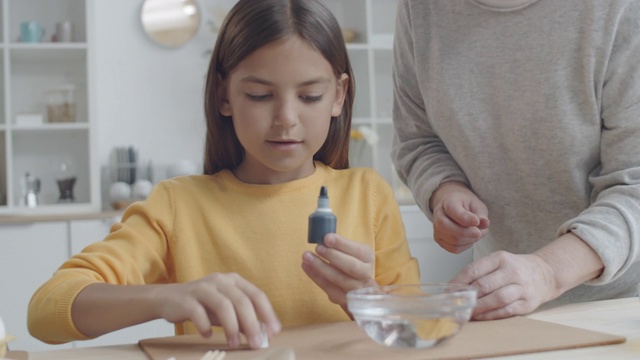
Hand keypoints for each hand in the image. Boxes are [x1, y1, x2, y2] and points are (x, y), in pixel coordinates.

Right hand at [153, 273, 280, 348]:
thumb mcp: (225, 311)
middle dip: (251, 324)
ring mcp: (202, 288)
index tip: (274, 331)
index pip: (257, 295)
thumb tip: (263, 334)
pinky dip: (205, 326)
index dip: (267, 313)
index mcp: (234, 281)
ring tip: (234, 343)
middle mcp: (220, 281)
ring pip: (223, 305)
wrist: (168, 299)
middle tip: (256, 343)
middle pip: (241, 301)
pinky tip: (208, 335)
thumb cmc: (203, 306)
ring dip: (231, 327)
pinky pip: (198, 312)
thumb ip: (242, 319)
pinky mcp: (186, 299)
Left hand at [301, 234, 376, 313]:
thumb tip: (322, 236)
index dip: (342, 244)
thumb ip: (339, 245)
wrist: (356, 289)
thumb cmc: (349, 263)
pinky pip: (330, 289)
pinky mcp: (345, 300)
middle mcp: (366, 274)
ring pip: (340, 279)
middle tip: (318, 247)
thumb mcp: (350, 252)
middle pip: (352, 267)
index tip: (327, 237)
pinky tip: (306, 266)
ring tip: (307, 256)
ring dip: (321, 267)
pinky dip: (316, 277)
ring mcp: (356, 289)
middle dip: (333, 256)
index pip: (359, 251)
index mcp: (368, 258)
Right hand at [430, 181, 489, 252]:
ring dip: (470, 240)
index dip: (465, 218)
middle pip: (446, 227)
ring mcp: (437, 229)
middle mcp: (438, 215)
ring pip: (453, 241)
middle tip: (479, 232)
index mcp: (447, 202)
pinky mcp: (440, 240)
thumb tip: (484, 223)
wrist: (454, 207)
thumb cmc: (465, 205)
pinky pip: (454, 248)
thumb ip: (481, 214)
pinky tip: (470, 238)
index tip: (476, 221)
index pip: (452, 210)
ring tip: (478, 233)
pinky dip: (466, 246)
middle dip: (466, 233)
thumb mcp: (476, 205)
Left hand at [451, 251, 559, 319]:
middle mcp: (512, 271)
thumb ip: (479, 272)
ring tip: (467, 311)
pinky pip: (506, 311)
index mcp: (500, 258)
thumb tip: (455, 287)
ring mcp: (521, 288)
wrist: (544, 274)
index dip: (458, 282)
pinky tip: (480, 316)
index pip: (474, 270)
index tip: (448, 290)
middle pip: (484, 285)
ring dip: (479, 307)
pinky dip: (491, 315)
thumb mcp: (498, 262)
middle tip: (456, 303)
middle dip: (467, 296)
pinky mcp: (527, 303)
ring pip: (496, 299)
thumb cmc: (514, 269)